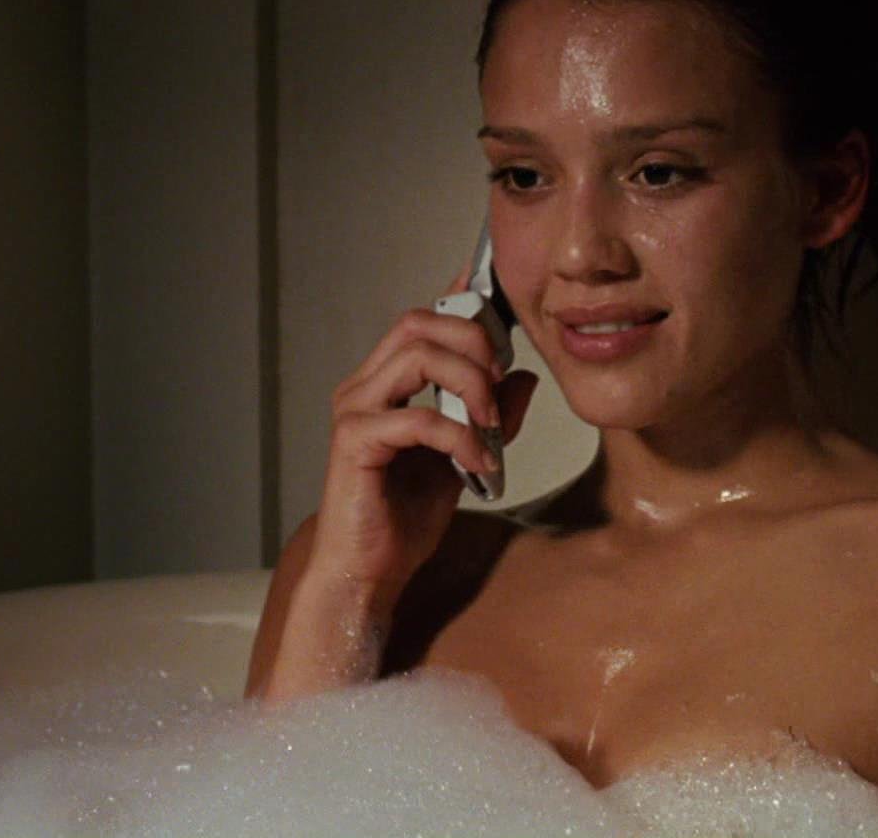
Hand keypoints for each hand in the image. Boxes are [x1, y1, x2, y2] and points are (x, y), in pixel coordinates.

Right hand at [312, 259, 538, 590]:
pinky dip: (459, 437)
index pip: (420, 321)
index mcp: (383, 384)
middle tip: (500, 380)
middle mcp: (362, 387)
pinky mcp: (354, 441)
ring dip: (469, 384)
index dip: (460, 304)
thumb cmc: (403, 520)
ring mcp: (354, 411)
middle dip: (472, 342)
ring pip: (416, 356)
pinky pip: (417, 418)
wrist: (371, 573)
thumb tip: (524, 378)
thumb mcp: (465, 458)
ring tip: (491, 425)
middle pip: (417, 323)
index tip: (503, 312)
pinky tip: (478, 464)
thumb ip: (490, 418)